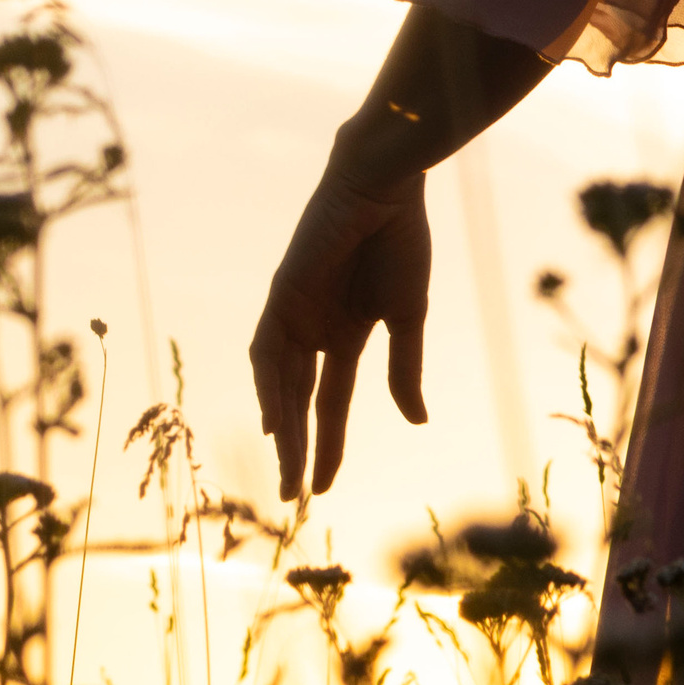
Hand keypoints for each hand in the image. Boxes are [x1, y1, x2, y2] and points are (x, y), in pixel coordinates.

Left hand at [249, 162, 431, 499]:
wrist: (386, 187)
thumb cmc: (401, 241)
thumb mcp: (406, 316)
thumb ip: (404, 369)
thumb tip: (415, 423)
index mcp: (344, 333)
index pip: (330, 402)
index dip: (327, 444)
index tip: (324, 487)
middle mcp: (313, 330)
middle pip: (299, 401)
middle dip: (298, 448)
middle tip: (296, 497)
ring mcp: (294, 314)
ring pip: (282, 384)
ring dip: (284, 428)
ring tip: (289, 471)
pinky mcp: (282, 295)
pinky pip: (268, 350)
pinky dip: (269, 386)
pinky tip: (274, 421)